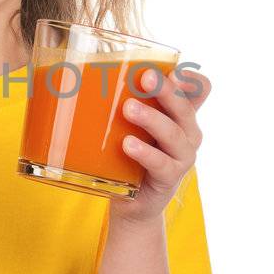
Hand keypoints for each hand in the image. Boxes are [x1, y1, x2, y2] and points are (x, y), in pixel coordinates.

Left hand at [108, 66, 211, 227]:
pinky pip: (162, 164)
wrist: (131, 203)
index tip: (174, 70)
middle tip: (145, 77)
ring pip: (174, 134)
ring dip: (152, 119)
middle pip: (186, 107)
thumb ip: (118, 99)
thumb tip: (73, 71)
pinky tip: (128, 145)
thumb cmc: (129, 154)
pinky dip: (146, 153)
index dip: (193, 79)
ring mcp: (181, 158)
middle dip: (166, 90)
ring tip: (128, 108)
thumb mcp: (128, 125)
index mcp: (180, 115)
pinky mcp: (168, 179)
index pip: (200, 90)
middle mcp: (188, 134)